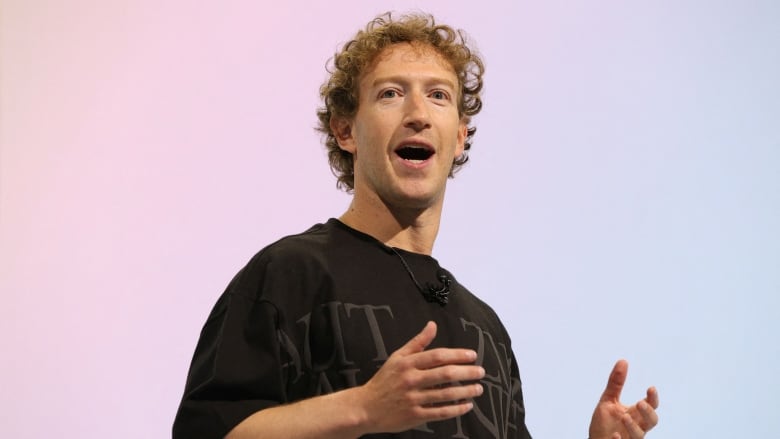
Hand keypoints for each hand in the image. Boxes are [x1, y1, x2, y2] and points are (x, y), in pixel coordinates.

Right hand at [354, 321, 484, 433]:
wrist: (365, 407)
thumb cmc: (384, 380)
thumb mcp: (398, 357)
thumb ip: (418, 342)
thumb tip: (432, 325)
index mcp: (408, 363)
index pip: (438, 356)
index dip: (458, 355)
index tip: (472, 356)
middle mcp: (411, 380)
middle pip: (445, 374)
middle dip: (467, 373)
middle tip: (481, 372)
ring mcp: (413, 399)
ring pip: (446, 395)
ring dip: (466, 391)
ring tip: (478, 389)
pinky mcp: (415, 415)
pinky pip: (440, 412)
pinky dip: (456, 409)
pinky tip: (466, 405)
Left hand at [589, 359, 658, 438]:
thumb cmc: (604, 424)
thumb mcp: (608, 400)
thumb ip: (616, 384)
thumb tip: (623, 361)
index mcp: (636, 415)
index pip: (651, 406)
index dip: (653, 398)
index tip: (650, 388)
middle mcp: (636, 427)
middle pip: (652, 421)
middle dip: (648, 412)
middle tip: (639, 403)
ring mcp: (629, 438)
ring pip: (639, 436)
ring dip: (633, 426)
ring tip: (624, 417)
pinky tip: (614, 436)